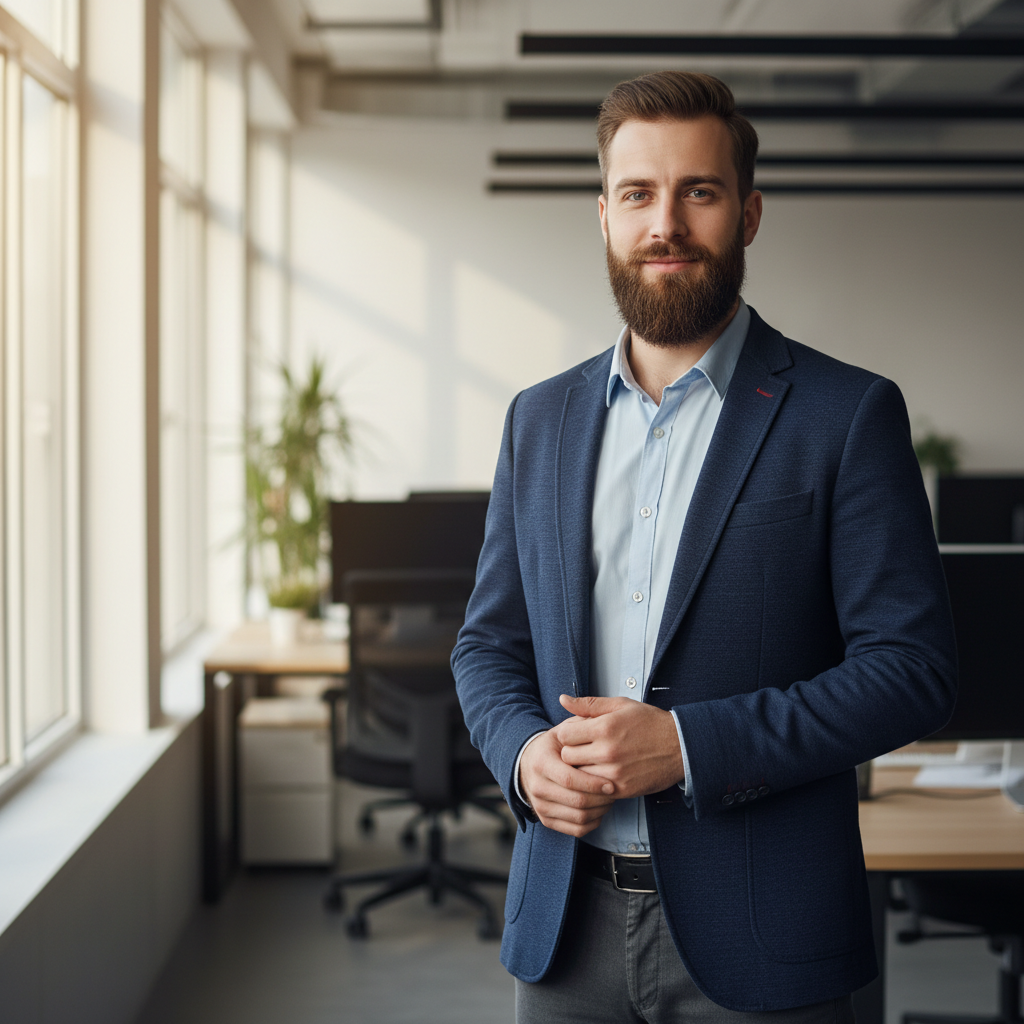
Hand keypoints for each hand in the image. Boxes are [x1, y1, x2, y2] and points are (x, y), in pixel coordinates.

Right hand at [519, 727, 615, 837]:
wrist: (530, 763)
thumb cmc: (554, 746)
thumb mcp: (563, 731)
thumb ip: (580, 724)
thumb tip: (594, 716)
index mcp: (541, 762)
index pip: (569, 779)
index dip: (593, 783)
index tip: (612, 783)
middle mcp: (537, 786)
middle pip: (576, 801)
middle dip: (601, 799)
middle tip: (616, 792)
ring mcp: (540, 805)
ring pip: (578, 817)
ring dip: (599, 811)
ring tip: (610, 799)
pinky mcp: (546, 819)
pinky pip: (575, 829)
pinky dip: (592, 822)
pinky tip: (600, 809)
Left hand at [554, 694, 684, 798]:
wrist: (680, 746)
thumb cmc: (651, 723)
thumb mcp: (621, 705)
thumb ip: (589, 704)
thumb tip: (563, 699)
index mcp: (604, 727)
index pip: (564, 735)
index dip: (567, 733)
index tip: (575, 734)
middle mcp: (607, 751)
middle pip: (567, 757)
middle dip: (571, 751)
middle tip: (582, 748)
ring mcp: (614, 773)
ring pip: (578, 775)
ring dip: (581, 769)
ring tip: (592, 761)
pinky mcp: (621, 789)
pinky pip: (594, 790)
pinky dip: (594, 782)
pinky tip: (602, 772)